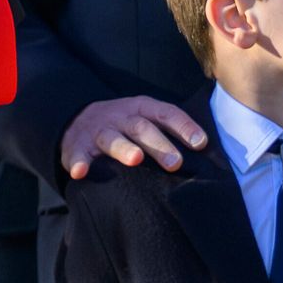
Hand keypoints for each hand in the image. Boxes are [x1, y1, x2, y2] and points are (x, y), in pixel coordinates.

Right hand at [60, 94, 209, 177]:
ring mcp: (98, 131)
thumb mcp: (146, 120)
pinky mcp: (77, 146)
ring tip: (135, 159)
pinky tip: (81, 173)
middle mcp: (120, 117)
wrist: (79, 121)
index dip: (184, 126)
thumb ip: (170, 132)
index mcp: (141, 109)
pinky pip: (78, 155)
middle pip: (141, 128)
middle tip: (176, 163)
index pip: (166, 114)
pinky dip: (79, 163)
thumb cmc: (125, 127)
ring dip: (124, 149)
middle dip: (159, 145)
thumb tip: (206, 153)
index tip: (200, 143)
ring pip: (112, 138)